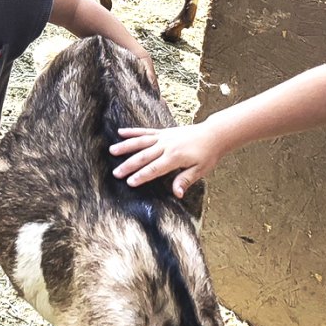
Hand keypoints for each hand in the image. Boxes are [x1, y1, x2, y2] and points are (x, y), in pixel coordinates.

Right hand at [109, 124, 223, 197]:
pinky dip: (132, 132)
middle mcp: (166, 146)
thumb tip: (177, 194)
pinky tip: (120, 132)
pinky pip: (145, 132)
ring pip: (141, 142)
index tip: (130, 182)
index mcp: (175, 157)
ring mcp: (163, 137)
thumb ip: (185, 180)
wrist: (214, 134)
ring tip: (111, 151)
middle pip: (144, 156)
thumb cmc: (208, 154)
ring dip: (125, 147)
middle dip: (129, 165)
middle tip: (116, 173)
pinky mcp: (162, 132)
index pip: (155, 168)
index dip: (142, 176)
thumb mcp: (200, 170)